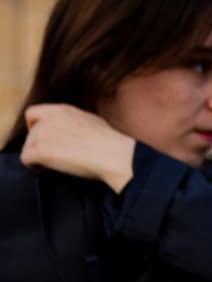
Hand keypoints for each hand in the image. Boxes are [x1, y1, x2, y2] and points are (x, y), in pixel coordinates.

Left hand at [20, 103, 136, 192]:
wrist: (114, 155)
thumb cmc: (111, 144)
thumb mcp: (92, 122)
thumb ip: (76, 123)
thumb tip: (75, 132)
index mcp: (63, 110)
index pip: (34, 113)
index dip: (36, 128)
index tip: (48, 141)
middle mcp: (50, 118)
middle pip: (30, 132)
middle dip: (38, 144)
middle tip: (52, 157)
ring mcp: (44, 133)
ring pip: (28, 146)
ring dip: (37, 156)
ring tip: (52, 166)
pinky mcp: (42, 150)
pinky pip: (26, 159)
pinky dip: (34, 166)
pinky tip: (46, 170)